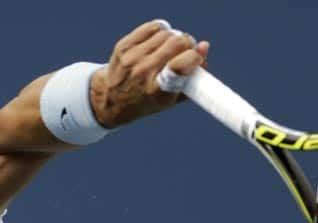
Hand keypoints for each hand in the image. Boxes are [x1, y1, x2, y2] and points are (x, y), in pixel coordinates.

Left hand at [89, 19, 209, 128]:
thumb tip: (204, 48)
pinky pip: (151, 27)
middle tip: (187, 49)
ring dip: (174, 38)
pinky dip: (160, 31)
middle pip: (176, 43)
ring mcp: (132, 58)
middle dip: (188, 43)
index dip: (195, 57)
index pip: (180, 66)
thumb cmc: (148, 99)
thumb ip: (193, 78)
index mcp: (157, 91)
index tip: (198, 56)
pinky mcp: (124, 46)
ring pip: (166, 33)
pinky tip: (159, 40)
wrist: (112, 99)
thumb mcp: (172, 99)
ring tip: (171, 48)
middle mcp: (143, 73)